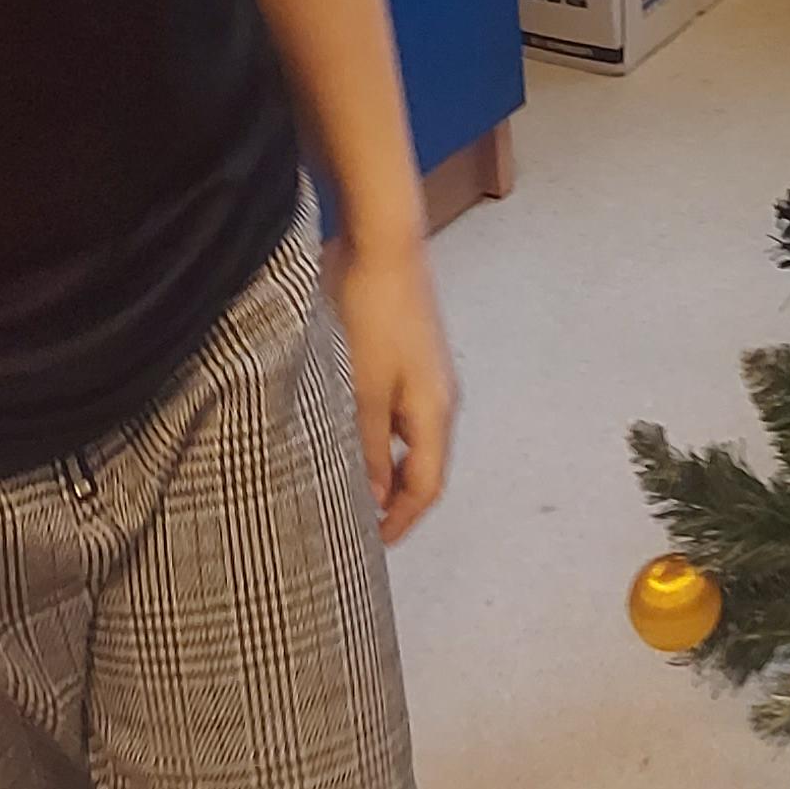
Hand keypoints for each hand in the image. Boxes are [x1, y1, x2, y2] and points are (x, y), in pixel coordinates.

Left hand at [333, 236, 457, 541]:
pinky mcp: (412, 357)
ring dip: (388, 469)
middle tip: (356, 525)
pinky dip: (384, 439)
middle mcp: (440, 397)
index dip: (403, 520)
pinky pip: (403, 414)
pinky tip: (352, 436)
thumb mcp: (363, 387)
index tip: (372, 544)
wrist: (385, 244)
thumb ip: (369, 444)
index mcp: (434, 410)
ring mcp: (428, 375)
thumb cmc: (373, 314)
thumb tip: (376, 496)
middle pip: (425, 466)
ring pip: (412, 440)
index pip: (428, 485)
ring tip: (349, 487)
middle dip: (396, 501)